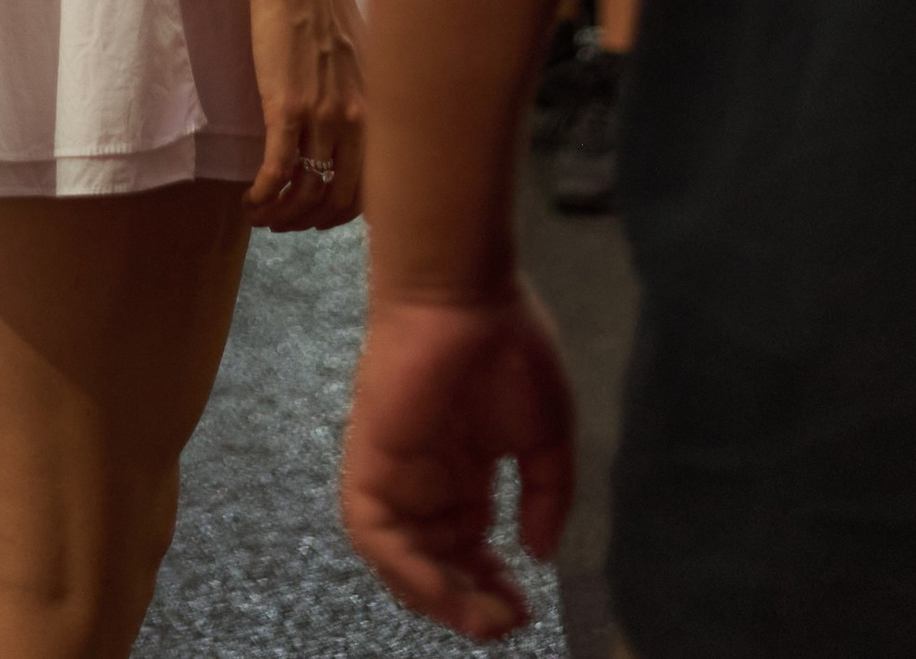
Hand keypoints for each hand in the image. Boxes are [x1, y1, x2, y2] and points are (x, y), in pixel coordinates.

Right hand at [243, 0, 365, 229]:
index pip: (374, 189)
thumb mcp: (362, 62)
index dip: (345, 215)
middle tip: (286, 224)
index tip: (321, 220)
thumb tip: (352, 137)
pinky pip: (276, 170)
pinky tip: (249, 200)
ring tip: (262, 215)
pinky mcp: (286, 106)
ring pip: (305, 191)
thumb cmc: (326, 5)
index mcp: (379, 110)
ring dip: (282, 215)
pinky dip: (262, 196)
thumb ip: (362, 102)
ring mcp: (323, 115)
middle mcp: (358, 119)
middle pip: (339, 201)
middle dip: (310, 222)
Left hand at [341, 284, 574, 639]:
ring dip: (435, 595)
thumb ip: (547, 494)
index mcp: (463, 471)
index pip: (468, 546)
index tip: (525, 608)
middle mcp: (425, 480)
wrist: (462, 292)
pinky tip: (440, 588)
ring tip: (477, 618)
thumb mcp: (546, 433)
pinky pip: (373, 531)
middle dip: (468, 600)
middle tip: (504, 622)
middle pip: (437, 561)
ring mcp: (394, 473)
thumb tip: (540, 554)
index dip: (492, 584)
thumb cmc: (507, 347)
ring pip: (401, 557)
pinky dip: (402, 566)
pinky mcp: (369, 461)